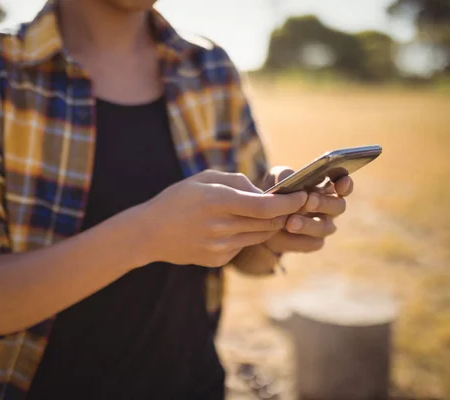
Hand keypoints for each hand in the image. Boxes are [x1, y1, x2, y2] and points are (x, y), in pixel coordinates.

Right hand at [137, 170, 307, 267]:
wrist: (149, 233)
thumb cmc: (176, 200)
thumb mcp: (203, 179)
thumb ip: (236, 182)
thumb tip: (263, 192)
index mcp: (217, 201)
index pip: (267, 207)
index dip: (290, 203)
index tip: (303, 196)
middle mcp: (221, 227)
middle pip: (269, 223)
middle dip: (284, 213)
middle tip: (291, 203)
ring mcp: (220, 247)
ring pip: (260, 235)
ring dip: (267, 224)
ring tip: (260, 213)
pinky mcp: (218, 260)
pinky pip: (243, 245)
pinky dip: (246, 235)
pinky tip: (229, 227)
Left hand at [263, 166, 353, 253]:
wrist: (262, 220)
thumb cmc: (276, 194)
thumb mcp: (275, 181)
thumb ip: (283, 175)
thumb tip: (291, 177)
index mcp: (326, 188)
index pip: (343, 185)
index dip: (345, 184)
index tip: (341, 182)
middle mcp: (329, 208)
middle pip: (339, 206)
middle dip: (324, 203)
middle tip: (309, 201)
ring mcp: (323, 227)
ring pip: (325, 227)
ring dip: (308, 224)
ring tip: (290, 222)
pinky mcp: (312, 243)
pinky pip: (312, 243)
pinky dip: (297, 239)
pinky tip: (283, 235)